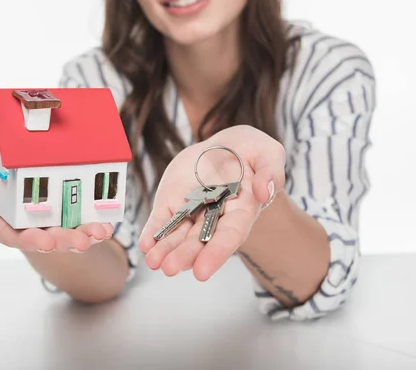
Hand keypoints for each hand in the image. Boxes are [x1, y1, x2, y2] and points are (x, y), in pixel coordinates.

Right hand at [0, 165, 114, 252]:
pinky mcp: (64, 219)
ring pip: (64, 235)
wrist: (15, 179)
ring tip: (96, 234)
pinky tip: (107, 226)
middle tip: (78, 243)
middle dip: (61, 242)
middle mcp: (22, 228)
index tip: (43, 242)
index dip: (26, 240)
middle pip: (42, 240)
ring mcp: (45, 225)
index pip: (8, 234)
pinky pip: (81, 225)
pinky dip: (94, 226)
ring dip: (82, 236)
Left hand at [138, 125, 285, 279]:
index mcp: (242, 209)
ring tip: (153, 262)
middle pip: (199, 240)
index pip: (229, 235)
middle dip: (184, 255)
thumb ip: (270, 170)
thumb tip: (264, 192)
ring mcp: (192, 210)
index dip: (216, 253)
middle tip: (169, 269)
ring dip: (165, 250)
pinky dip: (153, 232)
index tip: (202, 271)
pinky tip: (145, 245)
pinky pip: (162, 219)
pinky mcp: (172, 201)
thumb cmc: (250, 150)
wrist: (224, 144)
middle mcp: (215, 216)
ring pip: (178, 235)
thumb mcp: (267, 152)